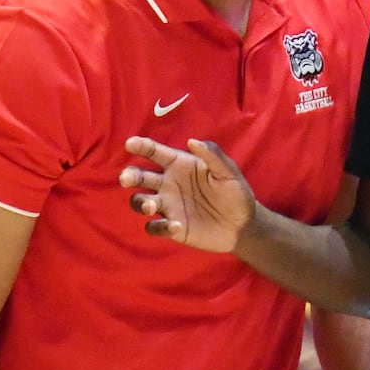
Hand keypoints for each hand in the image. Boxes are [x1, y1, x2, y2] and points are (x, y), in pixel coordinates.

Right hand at [120, 136, 256, 251]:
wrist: (243, 224)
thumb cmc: (235, 192)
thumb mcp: (228, 172)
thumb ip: (213, 156)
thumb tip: (192, 141)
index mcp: (179, 165)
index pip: (155, 153)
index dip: (141, 146)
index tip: (130, 143)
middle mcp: (168, 184)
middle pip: (139, 177)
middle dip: (129, 176)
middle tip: (127, 179)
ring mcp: (168, 206)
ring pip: (139, 202)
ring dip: (139, 203)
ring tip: (151, 205)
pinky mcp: (171, 227)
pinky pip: (154, 227)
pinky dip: (160, 226)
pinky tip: (176, 225)